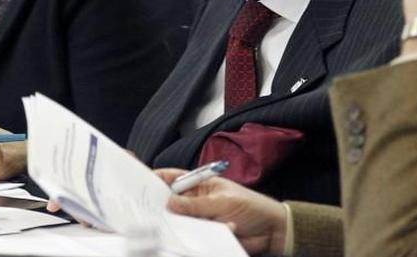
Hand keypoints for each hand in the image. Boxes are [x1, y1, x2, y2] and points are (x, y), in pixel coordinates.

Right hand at [158, 168, 287, 255]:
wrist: (272, 232)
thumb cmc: (252, 208)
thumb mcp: (223, 202)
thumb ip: (196, 204)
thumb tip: (170, 202)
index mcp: (203, 185)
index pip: (176, 178)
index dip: (160, 179)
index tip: (144, 183)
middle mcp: (199, 201)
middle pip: (174, 201)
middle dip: (163, 205)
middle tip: (151, 210)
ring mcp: (202, 218)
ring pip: (181, 220)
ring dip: (177, 223)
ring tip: (168, 226)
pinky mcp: (206, 234)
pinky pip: (191, 235)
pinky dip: (188, 237)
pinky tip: (185, 237)